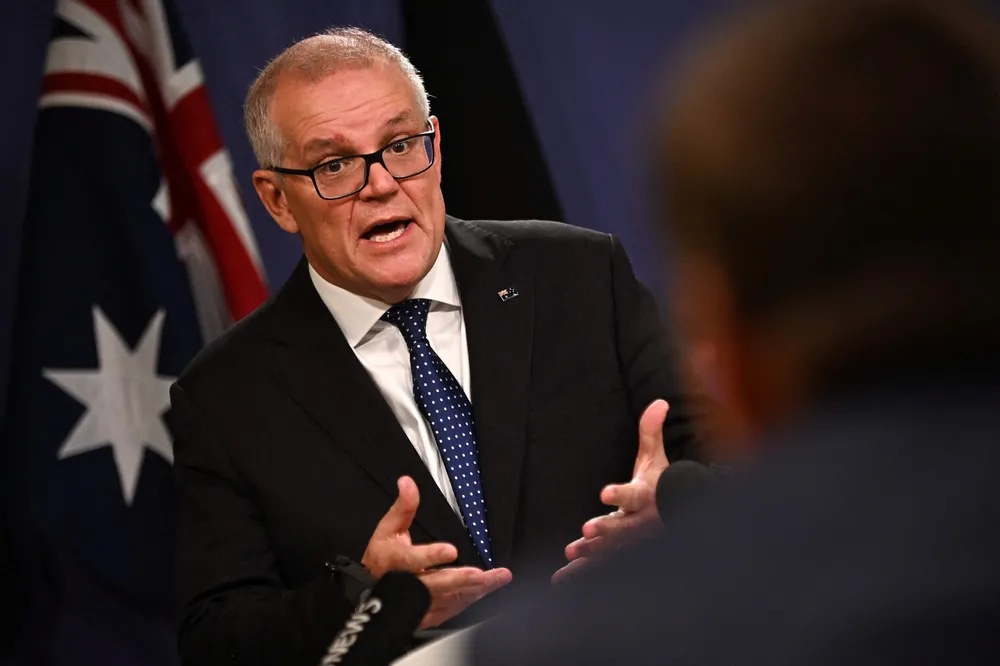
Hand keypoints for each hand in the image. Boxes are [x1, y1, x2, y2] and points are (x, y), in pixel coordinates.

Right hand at [361, 476, 511, 627]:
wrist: (372, 591)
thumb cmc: (382, 558)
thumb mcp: (388, 529)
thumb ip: (403, 507)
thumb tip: (408, 483)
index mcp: (397, 561)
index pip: (414, 559)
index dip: (432, 555)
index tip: (451, 550)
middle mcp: (408, 585)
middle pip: (435, 584)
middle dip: (459, 580)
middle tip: (480, 575)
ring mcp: (418, 603)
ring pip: (448, 598)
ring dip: (473, 590)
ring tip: (496, 578)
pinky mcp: (427, 613)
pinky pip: (451, 608)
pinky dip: (468, 599)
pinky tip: (485, 589)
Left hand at [553, 400, 669, 582]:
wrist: (679, 516)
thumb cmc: (662, 484)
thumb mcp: (656, 459)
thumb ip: (651, 432)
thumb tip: (659, 401)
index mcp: (646, 496)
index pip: (634, 494)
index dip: (620, 494)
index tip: (605, 492)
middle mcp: (640, 522)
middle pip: (624, 526)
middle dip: (607, 528)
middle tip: (588, 529)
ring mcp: (632, 542)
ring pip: (612, 549)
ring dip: (593, 551)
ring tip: (573, 550)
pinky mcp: (622, 555)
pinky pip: (603, 566)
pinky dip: (582, 573)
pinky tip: (561, 578)